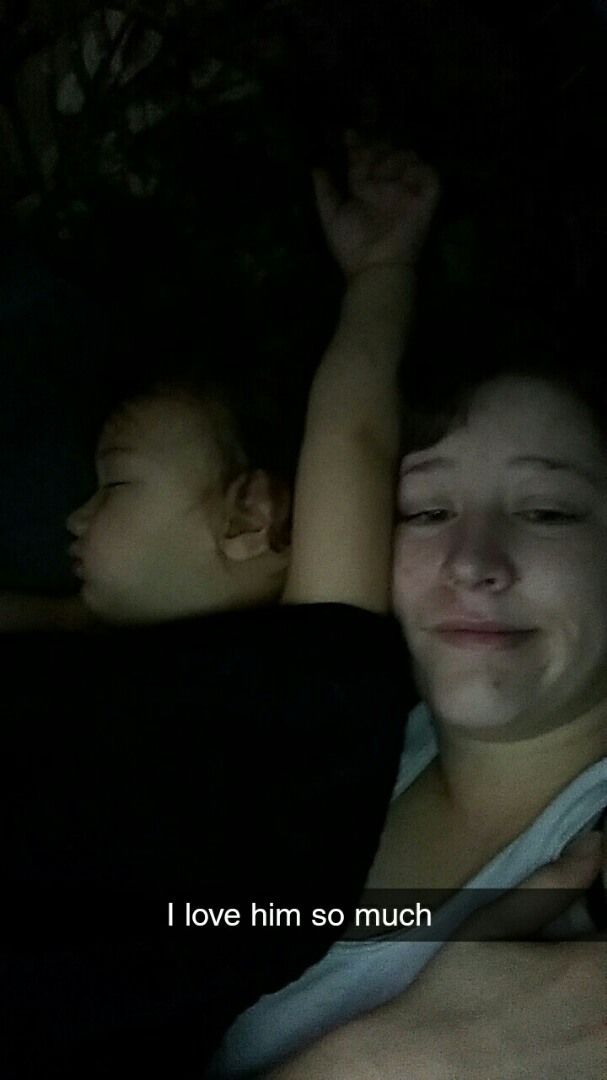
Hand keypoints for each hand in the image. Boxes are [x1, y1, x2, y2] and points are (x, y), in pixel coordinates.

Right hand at [265, 836, 605, 1078]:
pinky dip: (590, 1033)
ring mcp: (604, 1065)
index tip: (582, 918)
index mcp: (591, 971)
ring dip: (593, 991)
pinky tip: (555, 1025)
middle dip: (595, 952)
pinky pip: (601, 1049)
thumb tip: (594, 845)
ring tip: (557, 990)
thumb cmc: (456, 990)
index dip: (601, 918)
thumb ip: (554, 884)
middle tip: (563, 950)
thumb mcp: (494, 922)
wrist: (428, 1064)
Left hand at [313, 132, 439, 279]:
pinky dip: (418, 171)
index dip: (357, 145)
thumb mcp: (331, 216)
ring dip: (394, 160)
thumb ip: (325, 191)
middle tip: (366, 154)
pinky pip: (429, 175)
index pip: (363, 160)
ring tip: (380, 176)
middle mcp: (387, 187)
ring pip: (408, 157)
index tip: (348, 134)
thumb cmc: (351, 246)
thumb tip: (316, 167)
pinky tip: (400, 181)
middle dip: (376, 148)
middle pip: (386, 153)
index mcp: (365, 189)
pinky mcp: (426, 201)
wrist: (373, 266)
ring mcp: (407, 192)